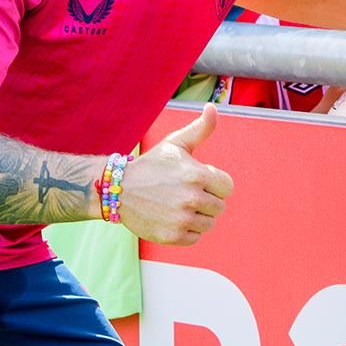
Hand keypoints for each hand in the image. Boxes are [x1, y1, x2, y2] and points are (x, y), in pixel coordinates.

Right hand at [121, 104, 234, 246]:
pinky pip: (195, 237)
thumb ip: (200, 128)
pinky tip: (172, 217)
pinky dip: (187, 230)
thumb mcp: (175, 143)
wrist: (118, 189)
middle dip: (206, 199)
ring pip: (208, 223)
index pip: (227, 187)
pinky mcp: (171, 236)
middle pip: (219, 206)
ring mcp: (181, 219)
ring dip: (198, 216)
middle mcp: (191, 198)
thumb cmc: (152, 165)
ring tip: (178, 205)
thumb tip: (212, 107)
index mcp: (197, 175)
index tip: (198, 180)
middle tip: (185, 193)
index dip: (214, 183)